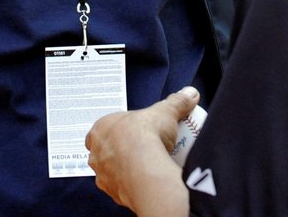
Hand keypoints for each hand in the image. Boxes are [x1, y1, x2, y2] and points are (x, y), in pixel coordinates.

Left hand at [86, 87, 199, 216]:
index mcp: (101, 128)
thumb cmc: (146, 135)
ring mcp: (103, 175)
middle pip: (107, 151)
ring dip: (126, 170)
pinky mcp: (112, 194)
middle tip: (143, 150)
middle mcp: (96, 153)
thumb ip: (177, 102)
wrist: (145, 170)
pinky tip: (146, 182)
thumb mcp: (166, 112)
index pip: (105, 128)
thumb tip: (191, 93)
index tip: (136, 132)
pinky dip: (132, 186)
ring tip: (147, 168)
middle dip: (122, 151)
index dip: (120, 130)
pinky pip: (121, 189)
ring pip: (112, 172)